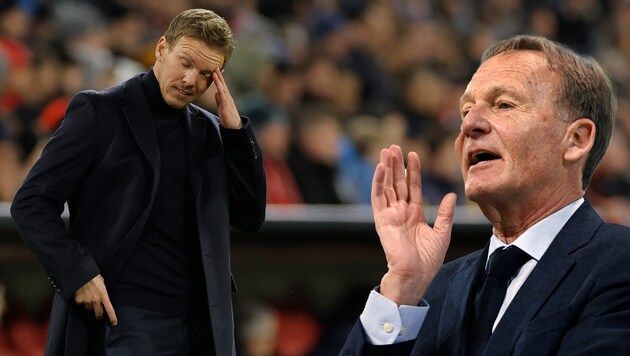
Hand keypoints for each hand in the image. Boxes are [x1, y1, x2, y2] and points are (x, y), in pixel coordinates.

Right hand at [74, 274, 117, 325]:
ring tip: (87, 295)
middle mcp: (96, 300)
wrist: (82, 274)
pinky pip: (80, 303)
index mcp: (104, 295)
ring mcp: (87, 301)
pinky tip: (81, 293)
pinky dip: (81, 299)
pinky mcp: (79, 300)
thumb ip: (102, 290)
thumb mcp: (101, 282)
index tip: (114, 323)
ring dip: (89, 304)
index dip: (112, 317)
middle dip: (99, 314)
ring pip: (88, 307)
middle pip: (98, 312)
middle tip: (99, 315)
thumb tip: (100, 292)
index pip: (110, 309)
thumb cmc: (93, 276)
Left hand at [212, 69, 241, 128]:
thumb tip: (216, 92)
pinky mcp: (226, 104)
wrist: (234, 126)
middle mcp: (227, 97)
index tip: (215, 70)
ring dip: (219, 79)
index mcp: (226, 97)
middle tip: (215, 66)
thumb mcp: (221, 106)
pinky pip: (222, 94)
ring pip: (222, 87)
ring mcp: (227, 100)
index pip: (221, 85)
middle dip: (219, 75)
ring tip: (215, 71)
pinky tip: (217, 83)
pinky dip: (219, 87)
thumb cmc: (228, 118)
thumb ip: (219, 99)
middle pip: (223, 84)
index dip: (218, 78)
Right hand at [372, 145, 456, 305]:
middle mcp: (401, 212)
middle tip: (394, 146)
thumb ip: (445, 213)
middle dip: (397, 165)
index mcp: (414, 214)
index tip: (413, 154)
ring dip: (386, 169)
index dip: (413, 171)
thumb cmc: (428, 260)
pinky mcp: (382, 220)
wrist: (416, 274)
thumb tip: (450, 195)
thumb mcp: (442, 233)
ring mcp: (390, 215)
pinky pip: (378, 198)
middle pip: (398, 183)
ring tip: (387, 151)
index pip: (413, 187)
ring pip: (387, 186)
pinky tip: (381, 168)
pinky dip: (378, 182)